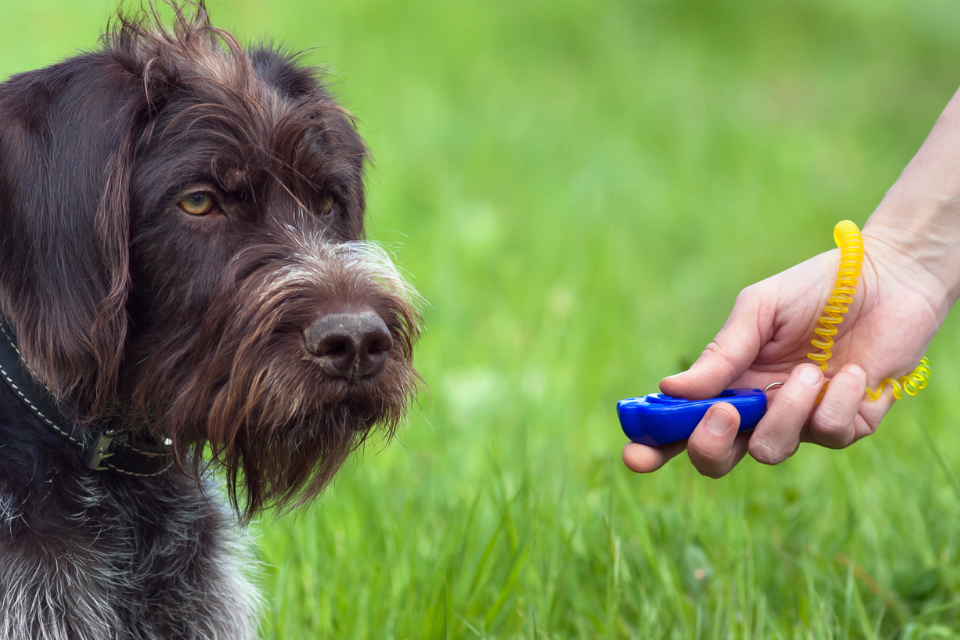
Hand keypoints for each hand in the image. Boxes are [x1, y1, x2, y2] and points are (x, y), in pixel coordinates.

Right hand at [623, 228, 944, 476]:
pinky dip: (837, 401)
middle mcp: (758, 410)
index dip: (655, 446)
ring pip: (773, 451)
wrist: (888, 277)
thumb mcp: (759, 310)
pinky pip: (830, 434)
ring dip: (786, 412)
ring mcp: (801, 422)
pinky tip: (850, 371)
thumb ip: (721, 353)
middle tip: (723, 413)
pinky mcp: (848, 425)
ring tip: (809, 371)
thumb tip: (670, 390)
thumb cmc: (815, 289)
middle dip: (710, 446)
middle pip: (719, 458)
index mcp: (727, 383)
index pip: (682, 425)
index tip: (636, 453)